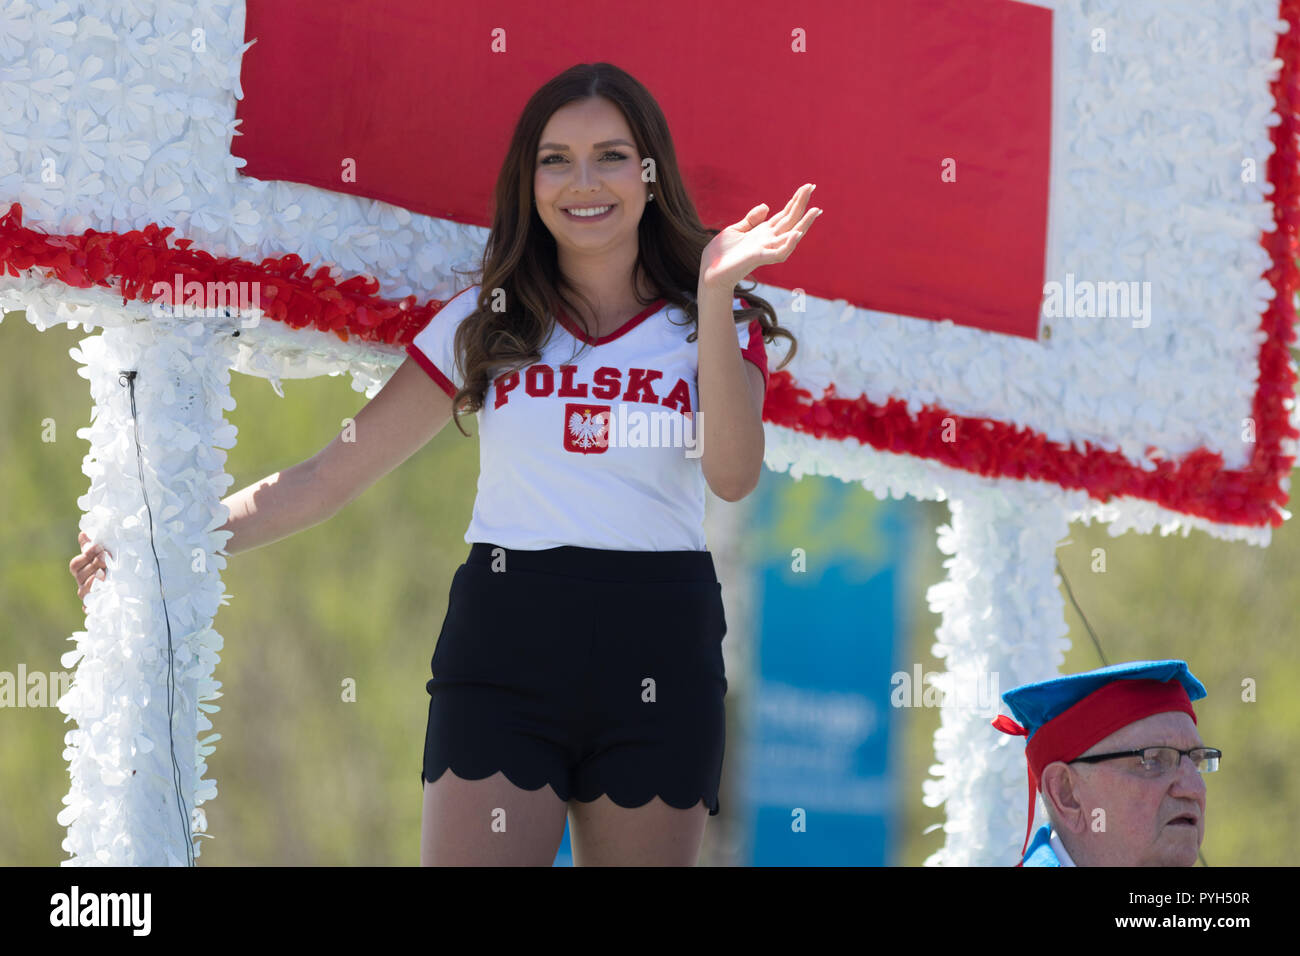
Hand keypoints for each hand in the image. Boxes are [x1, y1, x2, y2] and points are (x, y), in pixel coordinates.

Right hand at [70, 531, 111, 612]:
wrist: (133, 589)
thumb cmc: (115, 567)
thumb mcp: (106, 555)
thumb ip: (94, 546)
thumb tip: (84, 533)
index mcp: (82, 571)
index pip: (75, 564)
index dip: (86, 555)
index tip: (100, 547)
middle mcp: (83, 584)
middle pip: (81, 576)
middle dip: (95, 565)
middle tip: (107, 558)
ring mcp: (89, 597)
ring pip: (84, 591)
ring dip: (95, 581)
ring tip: (105, 574)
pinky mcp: (97, 609)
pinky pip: (91, 608)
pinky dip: (96, 603)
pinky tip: (104, 596)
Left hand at [700, 182, 821, 289]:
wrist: (710, 273)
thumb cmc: (721, 254)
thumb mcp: (735, 230)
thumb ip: (751, 219)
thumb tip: (767, 206)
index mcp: (763, 232)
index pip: (784, 215)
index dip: (795, 201)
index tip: (808, 187)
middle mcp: (768, 240)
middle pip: (790, 220)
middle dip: (801, 204)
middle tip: (812, 186)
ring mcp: (765, 249)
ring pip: (791, 235)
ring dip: (804, 224)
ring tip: (815, 210)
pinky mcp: (758, 259)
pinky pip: (779, 253)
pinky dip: (789, 244)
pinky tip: (796, 233)